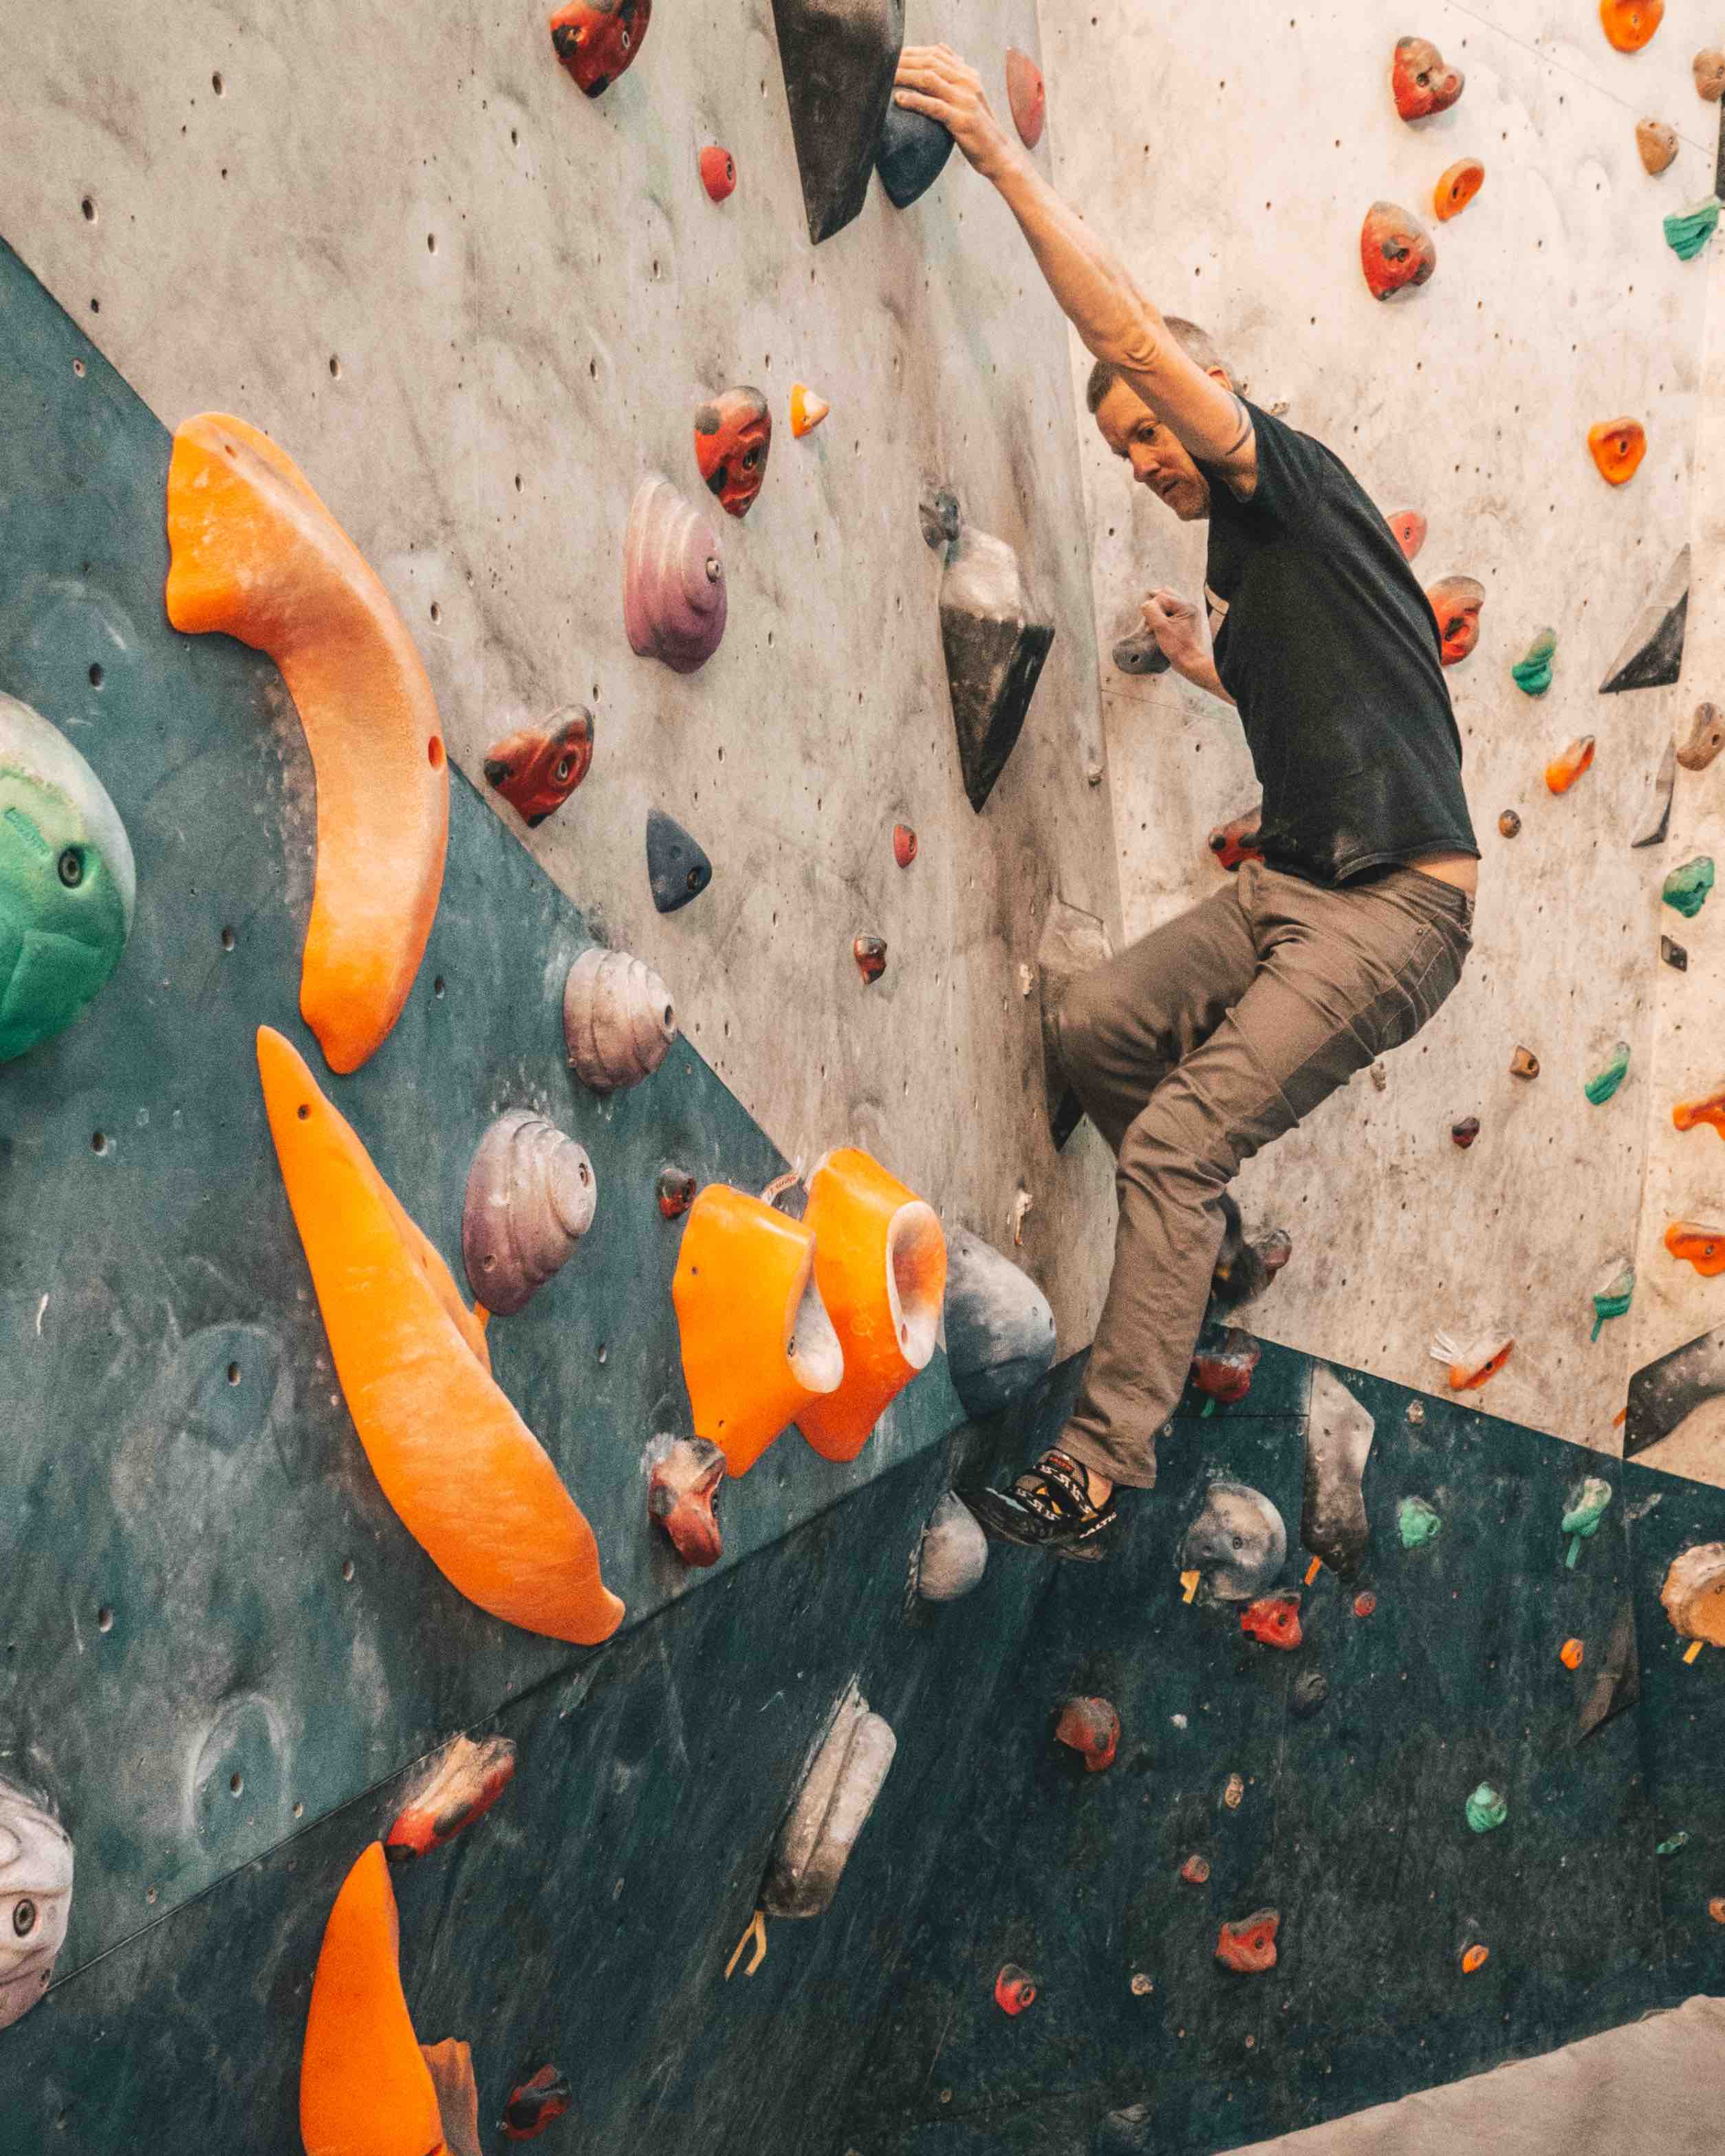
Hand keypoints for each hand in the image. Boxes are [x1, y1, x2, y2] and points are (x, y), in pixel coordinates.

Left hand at [893, 45, 1018, 182]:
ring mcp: (965, 100)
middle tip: (883, 64)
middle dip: (904, 61)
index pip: (936, 54)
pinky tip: (899, 99)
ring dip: (905, 76)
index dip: (912, 52)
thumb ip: (956, 72)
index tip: (892, 55)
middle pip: (930, 63)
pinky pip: (934, 106)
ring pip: (930, 80)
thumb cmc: (978, 126)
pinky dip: (915, 101)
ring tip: (886, 77)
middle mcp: (968, 82)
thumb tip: (940, 48)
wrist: (998, 152)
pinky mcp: (961, 120)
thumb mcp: (970, 94)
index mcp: (968, 75)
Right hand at [1141, 588, 1210, 677]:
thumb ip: (1151, 611)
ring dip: (1158, 611)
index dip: (1152, 608)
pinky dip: (1163, 616)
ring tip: (1151, 624)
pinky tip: (1158, 625)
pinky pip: (1172, 612)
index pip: (1162, 597)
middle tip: (1147, 616)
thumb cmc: (1178, 647)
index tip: (1148, 625)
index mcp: (1186, 606)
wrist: (1191, 662)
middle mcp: (1189, 607)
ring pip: (1169, 604)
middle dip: (1155, 605)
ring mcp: (1189, 614)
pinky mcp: (1186, 622)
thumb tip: (1145, 604)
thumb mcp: (1161, 627)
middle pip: (1167, 595)